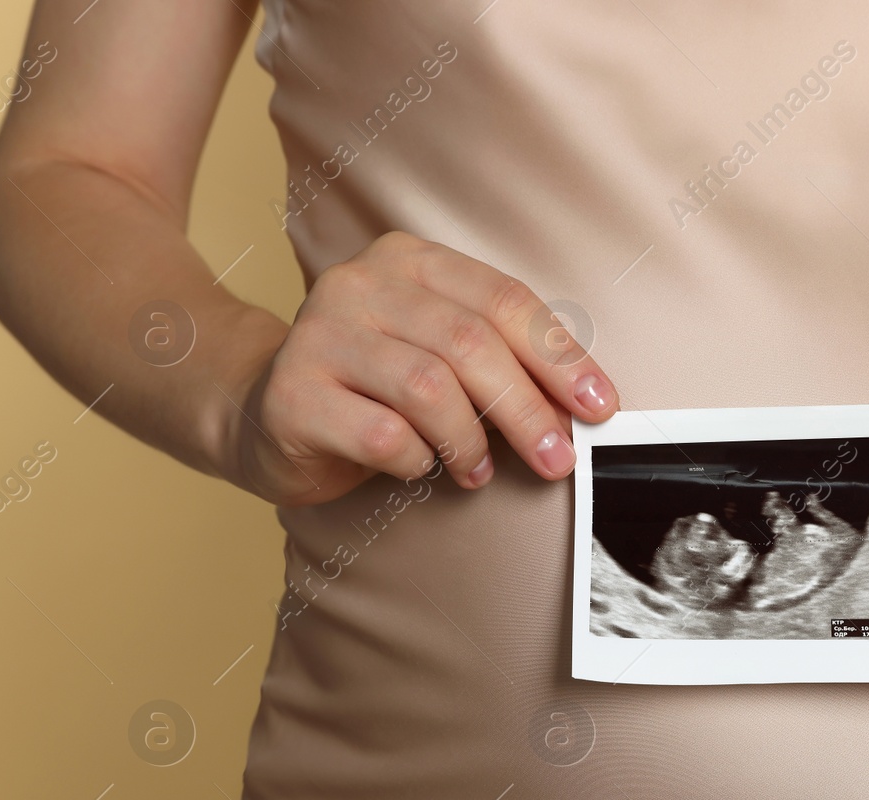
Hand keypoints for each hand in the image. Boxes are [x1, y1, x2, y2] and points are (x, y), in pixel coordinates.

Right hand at [222, 231, 617, 505]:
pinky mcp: (293, 394)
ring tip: (478, 470)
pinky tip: (419, 468)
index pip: (503, 300)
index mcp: (408, 260)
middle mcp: (359, 284)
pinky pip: (384, 435)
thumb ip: (502, 360)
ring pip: (428, 387)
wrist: (269, 414)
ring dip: (470, 440)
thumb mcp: (441, 357)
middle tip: (556, 458)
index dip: (559, 356)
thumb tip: (583, 403)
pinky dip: (417, 460)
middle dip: (526, 408)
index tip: (599, 406)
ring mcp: (318, 335)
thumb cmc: (375, 390)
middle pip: (469, 343)